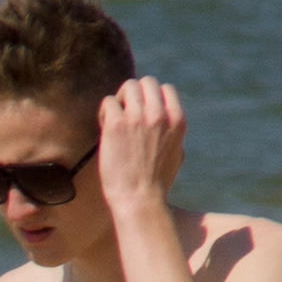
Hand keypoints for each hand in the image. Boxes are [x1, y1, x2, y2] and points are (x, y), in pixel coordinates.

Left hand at [97, 78, 183, 219]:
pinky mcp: (117, 124)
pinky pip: (109, 101)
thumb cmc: (156, 183)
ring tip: (114, 120)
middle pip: (146, 82)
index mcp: (177, 119)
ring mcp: (138, 117)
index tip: (142, 114)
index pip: (165, 89)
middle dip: (134, 94)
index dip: (151, 98)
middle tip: (125, 115)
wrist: (139, 199)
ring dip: (119, 100)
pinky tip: (105, 129)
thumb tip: (167, 118)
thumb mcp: (176, 153)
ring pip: (128, 86)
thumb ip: (172, 132)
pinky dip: (104, 111)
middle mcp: (159, 114)